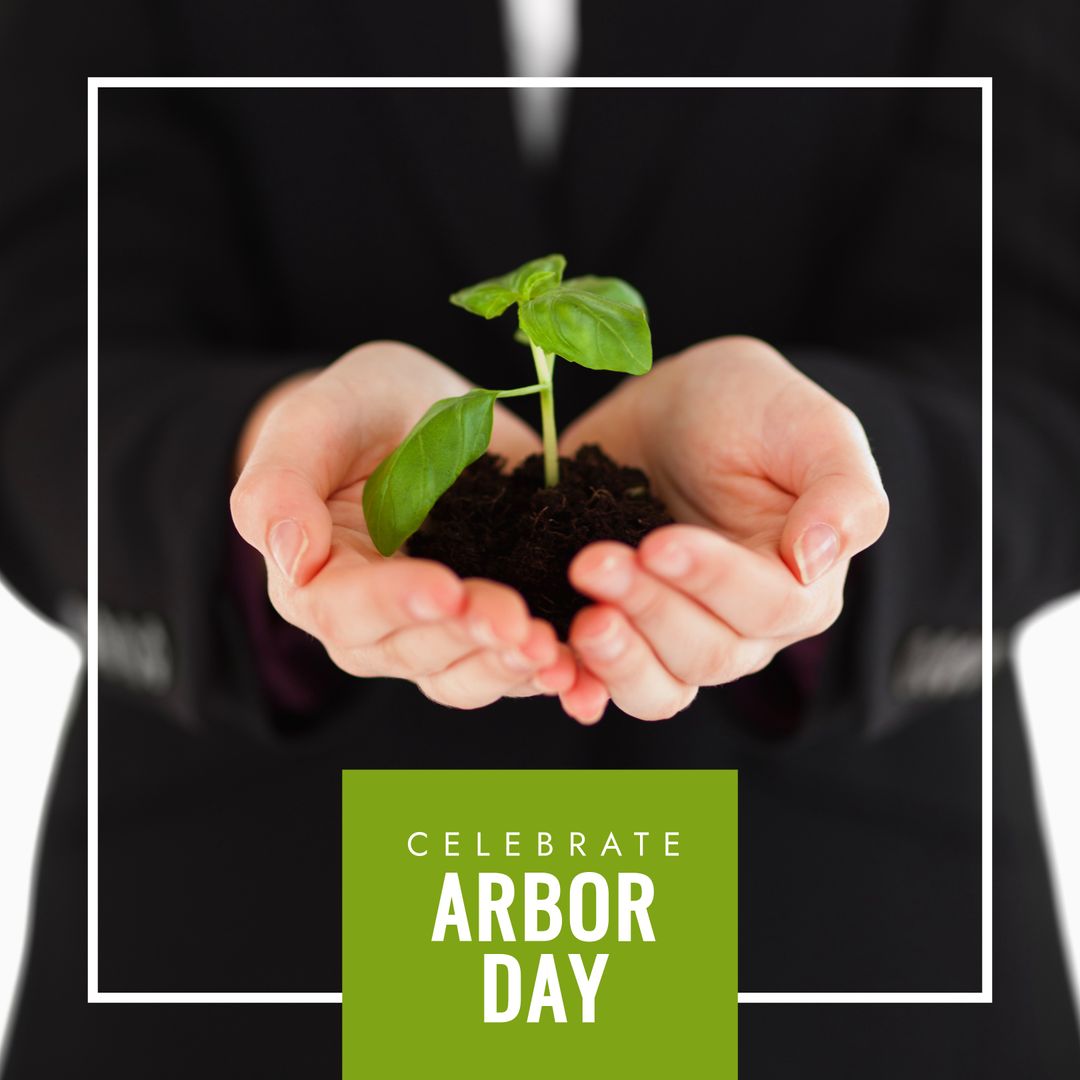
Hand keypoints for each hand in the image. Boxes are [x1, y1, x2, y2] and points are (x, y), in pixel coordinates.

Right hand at [231, 341, 588, 712]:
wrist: (422, 415)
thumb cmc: (359, 410)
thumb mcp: (318, 417)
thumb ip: (281, 481)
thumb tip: (288, 557)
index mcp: (317, 579)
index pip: (343, 610)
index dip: (394, 604)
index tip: (445, 587)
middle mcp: (375, 623)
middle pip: (412, 652)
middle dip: (468, 639)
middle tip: (516, 621)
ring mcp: (437, 632)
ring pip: (465, 675)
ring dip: (509, 668)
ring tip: (552, 650)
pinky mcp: (493, 624)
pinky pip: (516, 666)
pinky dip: (552, 674)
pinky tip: (584, 674)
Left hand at [557, 336, 888, 720]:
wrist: (672, 409)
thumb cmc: (750, 408)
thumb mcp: (810, 425)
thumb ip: (842, 492)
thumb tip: (819, 560)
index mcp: (801, 584)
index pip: (768, 606)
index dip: (712, 581)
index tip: (659, 543)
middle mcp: (744, 628)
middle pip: (706, 653)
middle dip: (649, 610)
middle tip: (594, 563)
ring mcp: (679, 637)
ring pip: (659, 688)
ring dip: (617, 659)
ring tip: (581, 620)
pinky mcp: (623, 632)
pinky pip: (606, 684)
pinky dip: (582, 685)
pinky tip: (555, 669)